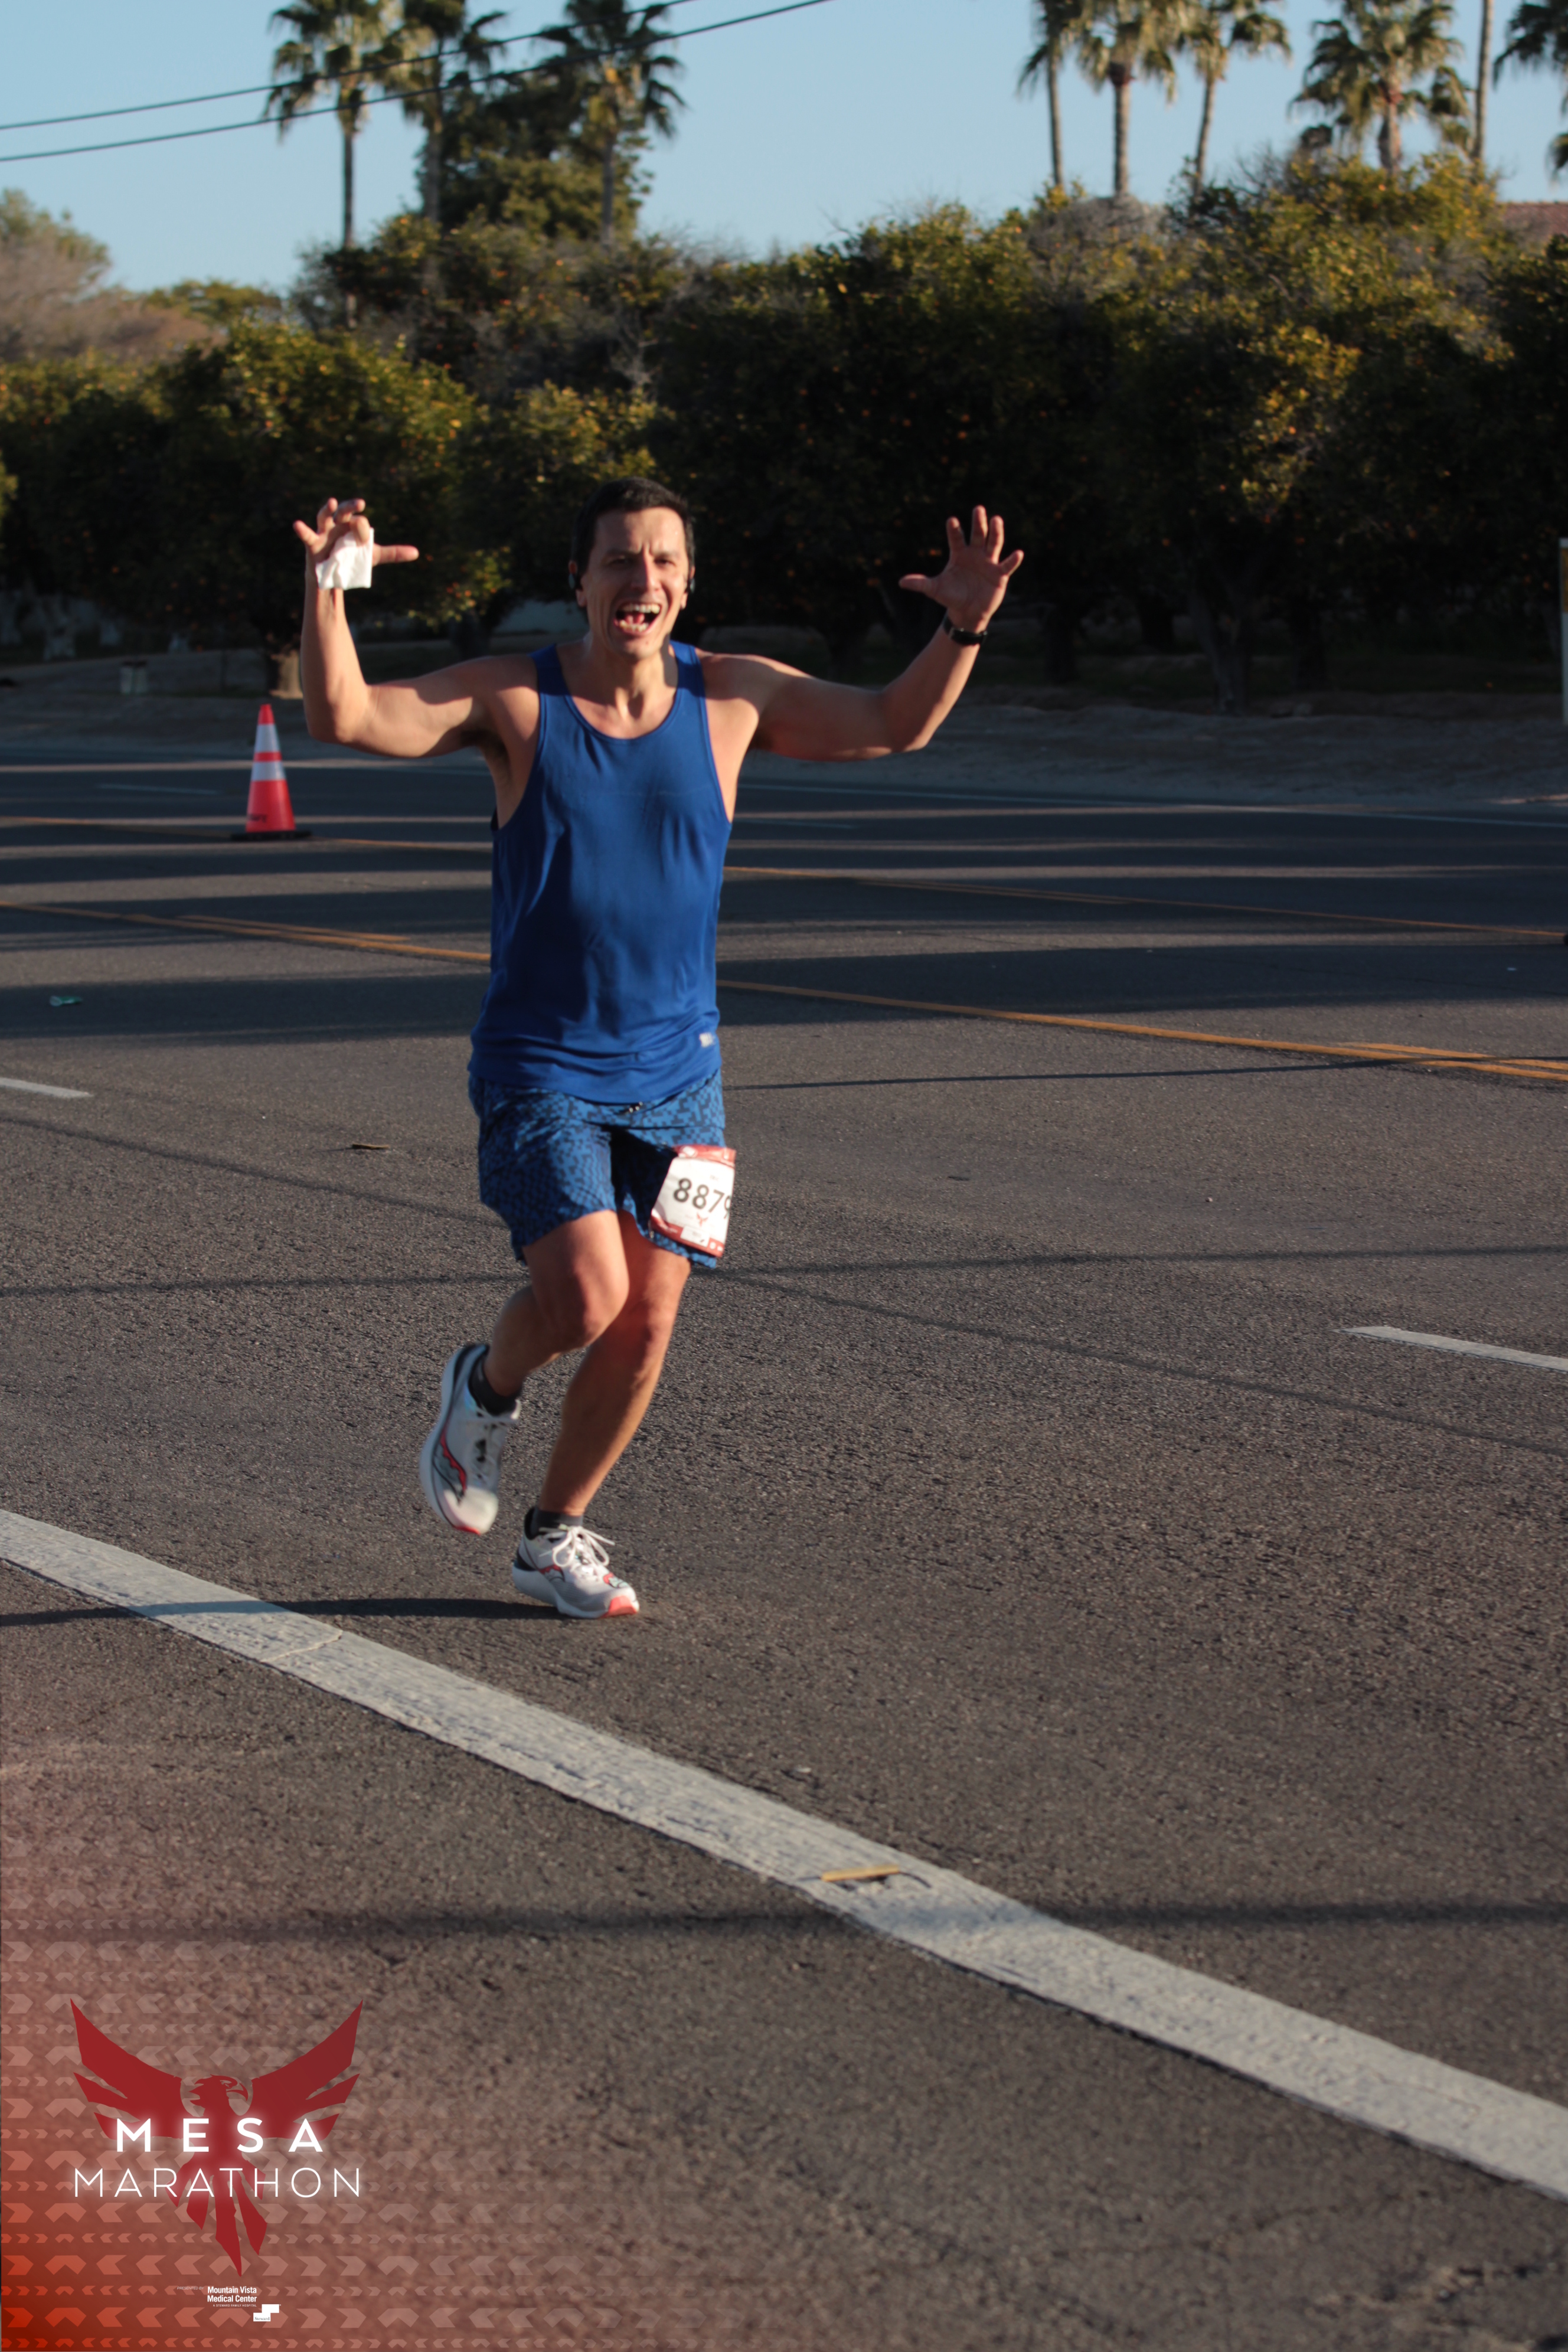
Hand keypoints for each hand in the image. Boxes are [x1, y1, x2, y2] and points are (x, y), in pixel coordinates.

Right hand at [293, 496, 418, 574]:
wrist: (333, 575)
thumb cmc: (352, 559)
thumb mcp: (373, 556)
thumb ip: (393, 553)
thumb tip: (417, 553)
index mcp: (351, 524)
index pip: (359, 521)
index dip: (362, 530)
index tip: (363, 541)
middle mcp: (337, 524)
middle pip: (343, 510)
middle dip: (351, 507)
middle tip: (361, 503)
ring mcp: (324, 532)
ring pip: (325, 516)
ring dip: (327, 509)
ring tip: (331, 501)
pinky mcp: (312, 543)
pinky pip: (307, 535)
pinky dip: (302, 530)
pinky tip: (297, 524)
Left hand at [898, 506, 1022, 634]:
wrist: (967, 612)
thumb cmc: (951, 597)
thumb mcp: (935, 590)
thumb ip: (920, 583)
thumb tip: (901, 582)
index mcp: (959, 554)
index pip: (956, 538)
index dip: (954, 530)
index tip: (951, 521)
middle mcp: (975, 554)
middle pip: (978, 534)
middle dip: (978, 522)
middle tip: (978, 509)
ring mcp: (989, 562)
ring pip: (994, 543)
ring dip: (996, 532)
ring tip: (996, 520)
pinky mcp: (1000, 574)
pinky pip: (1008, 565)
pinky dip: (1013, 560)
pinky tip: (1018, 553)